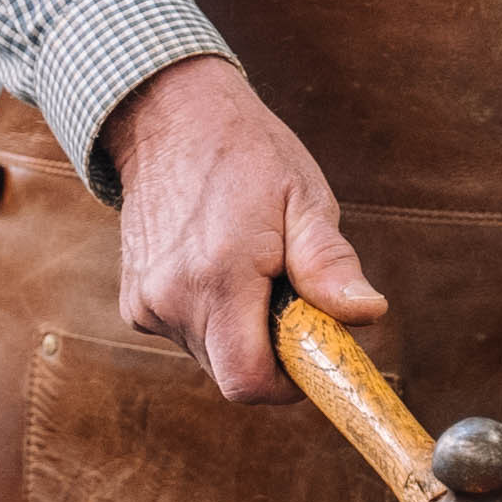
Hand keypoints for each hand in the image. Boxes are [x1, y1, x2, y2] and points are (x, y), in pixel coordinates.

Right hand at [103, 56, 384, 402]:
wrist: (169, 119)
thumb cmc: (247, 154)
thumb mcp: (304, 198)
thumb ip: (329, 264)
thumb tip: (367, 314)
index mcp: (221, 276)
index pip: (248, 380)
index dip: (288, 383)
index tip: (314, 353)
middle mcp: (173, 298)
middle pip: (232, 373)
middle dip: (271, 352)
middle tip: (291, 296)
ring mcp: (147, 304)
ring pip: (210, 356)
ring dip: (242, 332)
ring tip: (254, 268)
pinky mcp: (134, 303)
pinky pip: (186, 335)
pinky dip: (213, 318)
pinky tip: (220, 267)